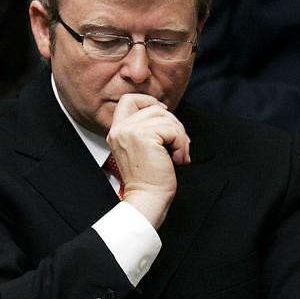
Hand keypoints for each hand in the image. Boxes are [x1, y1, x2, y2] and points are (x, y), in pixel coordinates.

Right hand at [107, 93, 190, 228]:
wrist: (147, 199)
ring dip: (180, 137)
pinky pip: (173, 130)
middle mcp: (120, 129)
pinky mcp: (144, 137)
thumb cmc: (149, 178)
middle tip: (178, 146)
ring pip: (166, 118)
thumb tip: (167, 112)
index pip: (129, 99)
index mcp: (117, 130)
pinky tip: (177, 160)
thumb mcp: (142, 147)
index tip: (164, 117)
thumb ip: (147, 128)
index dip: (149, 102)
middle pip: (155, 108)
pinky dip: (182, 145)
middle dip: (173, 124)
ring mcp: (130, 131)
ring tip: (178, 155)